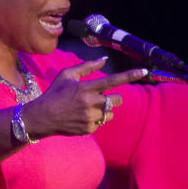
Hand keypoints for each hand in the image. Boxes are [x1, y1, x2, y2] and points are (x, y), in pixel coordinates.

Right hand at [24, 57, 148, 136]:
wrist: (42, 117)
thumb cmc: (54, 93)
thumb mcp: (67, 75)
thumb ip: (86, 66)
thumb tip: (103, 59)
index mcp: (87, 88)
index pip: (113, 80)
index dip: (130, 75)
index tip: (145, 71)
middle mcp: (91, 103)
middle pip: (116, 100)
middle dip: (111, 98)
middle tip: (99, 98)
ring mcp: (91, 117)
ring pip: (110, 113)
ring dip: (104, 110)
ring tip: (87, 109)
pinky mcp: (89, 129)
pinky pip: (101, 123)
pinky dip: (95, 120)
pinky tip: (81, 117)